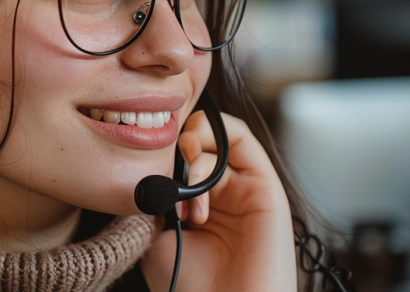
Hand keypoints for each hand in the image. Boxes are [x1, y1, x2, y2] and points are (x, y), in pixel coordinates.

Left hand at [141, 111, 296, 290]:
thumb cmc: (192, 287)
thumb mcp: (156, 237)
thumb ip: (156, 198)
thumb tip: (151, 167)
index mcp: (198, 204)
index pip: (179, 158)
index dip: (160, 154)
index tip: (144, 177)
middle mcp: (223, 193)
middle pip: (197, 143)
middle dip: (174, 153)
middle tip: (164, 182)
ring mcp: (244, 187)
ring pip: (216, 137)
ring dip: (192, 146)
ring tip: (183, 187)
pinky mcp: (265, 185)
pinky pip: (243, 139)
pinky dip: (216, 133)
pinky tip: (196, 161)